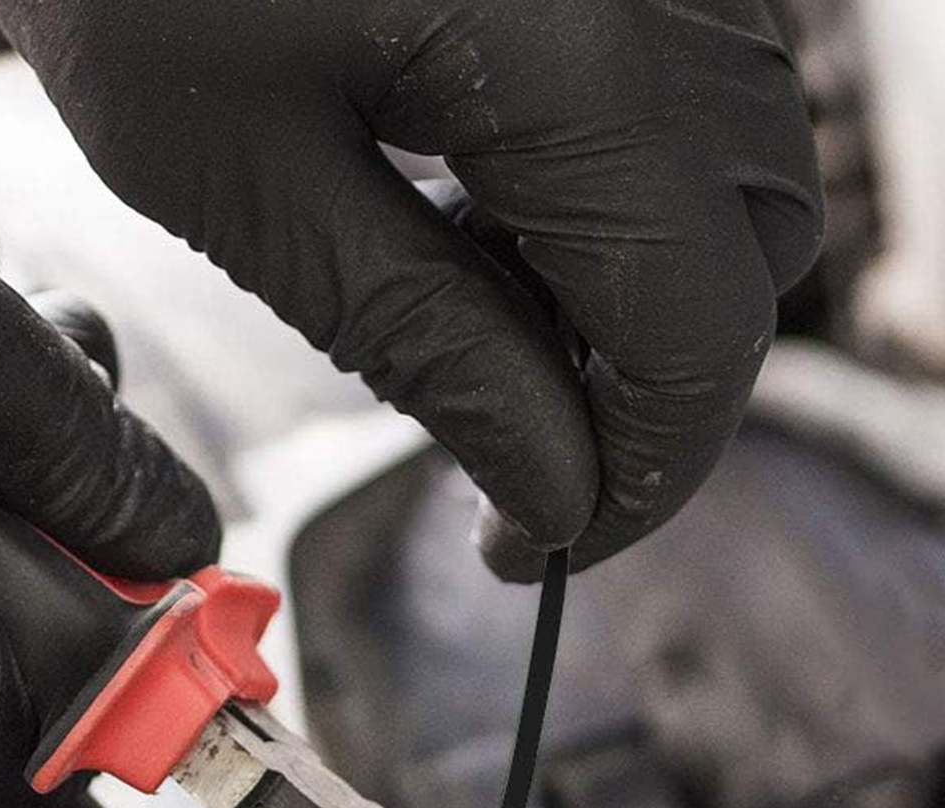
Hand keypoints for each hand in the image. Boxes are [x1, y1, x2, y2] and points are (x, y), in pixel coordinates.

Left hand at [0, 0, 822, 575]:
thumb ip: (431, 348)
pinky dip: (614, 192)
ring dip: (633, 288)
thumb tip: (559, 493)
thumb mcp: (260, 197)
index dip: (643, 475)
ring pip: (737, 169)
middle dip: (647, 386)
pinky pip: (686, 88)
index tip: (541, 550)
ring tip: (472, 319)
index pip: (700, 328)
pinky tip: (481, 213)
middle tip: (509, 453)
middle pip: (754, 249)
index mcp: (573, 51)